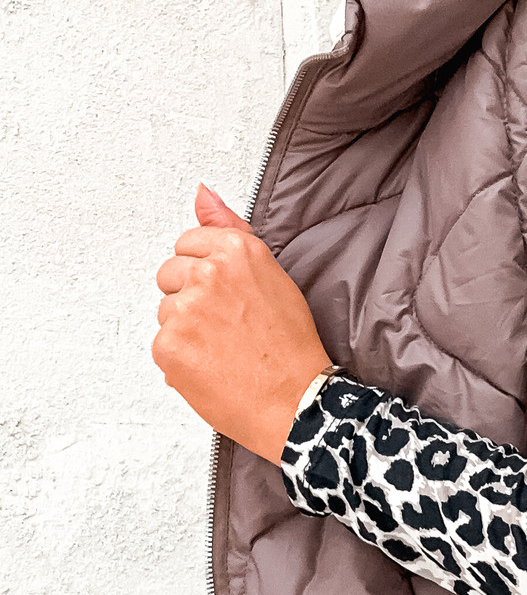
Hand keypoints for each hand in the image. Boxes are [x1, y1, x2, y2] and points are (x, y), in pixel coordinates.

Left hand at [153, 184, 332, 463]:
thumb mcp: (270, 274)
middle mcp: (208, 273)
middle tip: (227, 325)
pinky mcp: (168, 345)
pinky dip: (182, 358)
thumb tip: (201, 192)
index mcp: (235, 250)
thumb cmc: (291, 346)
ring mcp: (184, 310)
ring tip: (224, 349)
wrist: (296, 402)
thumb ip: (229, 228)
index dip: (207, 273)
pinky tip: (213, 367)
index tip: (227, 296)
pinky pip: (162, 343)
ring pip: (166, 310)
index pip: (188, 244)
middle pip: (170, 274)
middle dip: (190, 297)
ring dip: (186, 329)